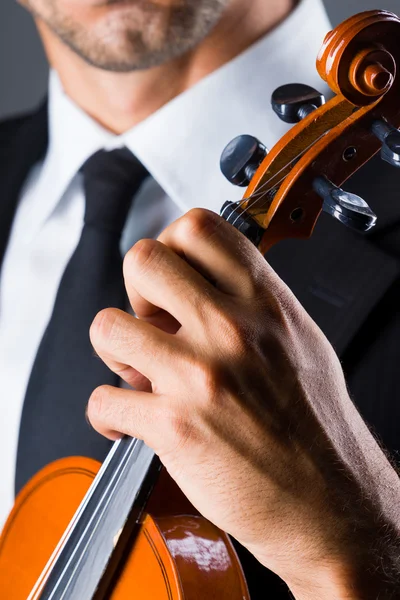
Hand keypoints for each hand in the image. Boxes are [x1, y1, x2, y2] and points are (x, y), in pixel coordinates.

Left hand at [88, 208, 399, 598]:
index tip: (171, 276)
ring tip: (139, 373)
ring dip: (114, 351)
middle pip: (143, 260)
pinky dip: (108, 414)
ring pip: (107, 326)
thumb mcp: (299, 342)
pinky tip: (132, 420)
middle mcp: (232, 330)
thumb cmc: (317, 428)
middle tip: (151, 322)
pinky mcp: (174, 426)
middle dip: (135, 291)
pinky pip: (103, 400)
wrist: (329, 503)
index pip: (197, 227)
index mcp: (265, 303)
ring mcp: (200, 375)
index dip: (170, 245)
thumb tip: (203, 285)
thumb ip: (252, 304)